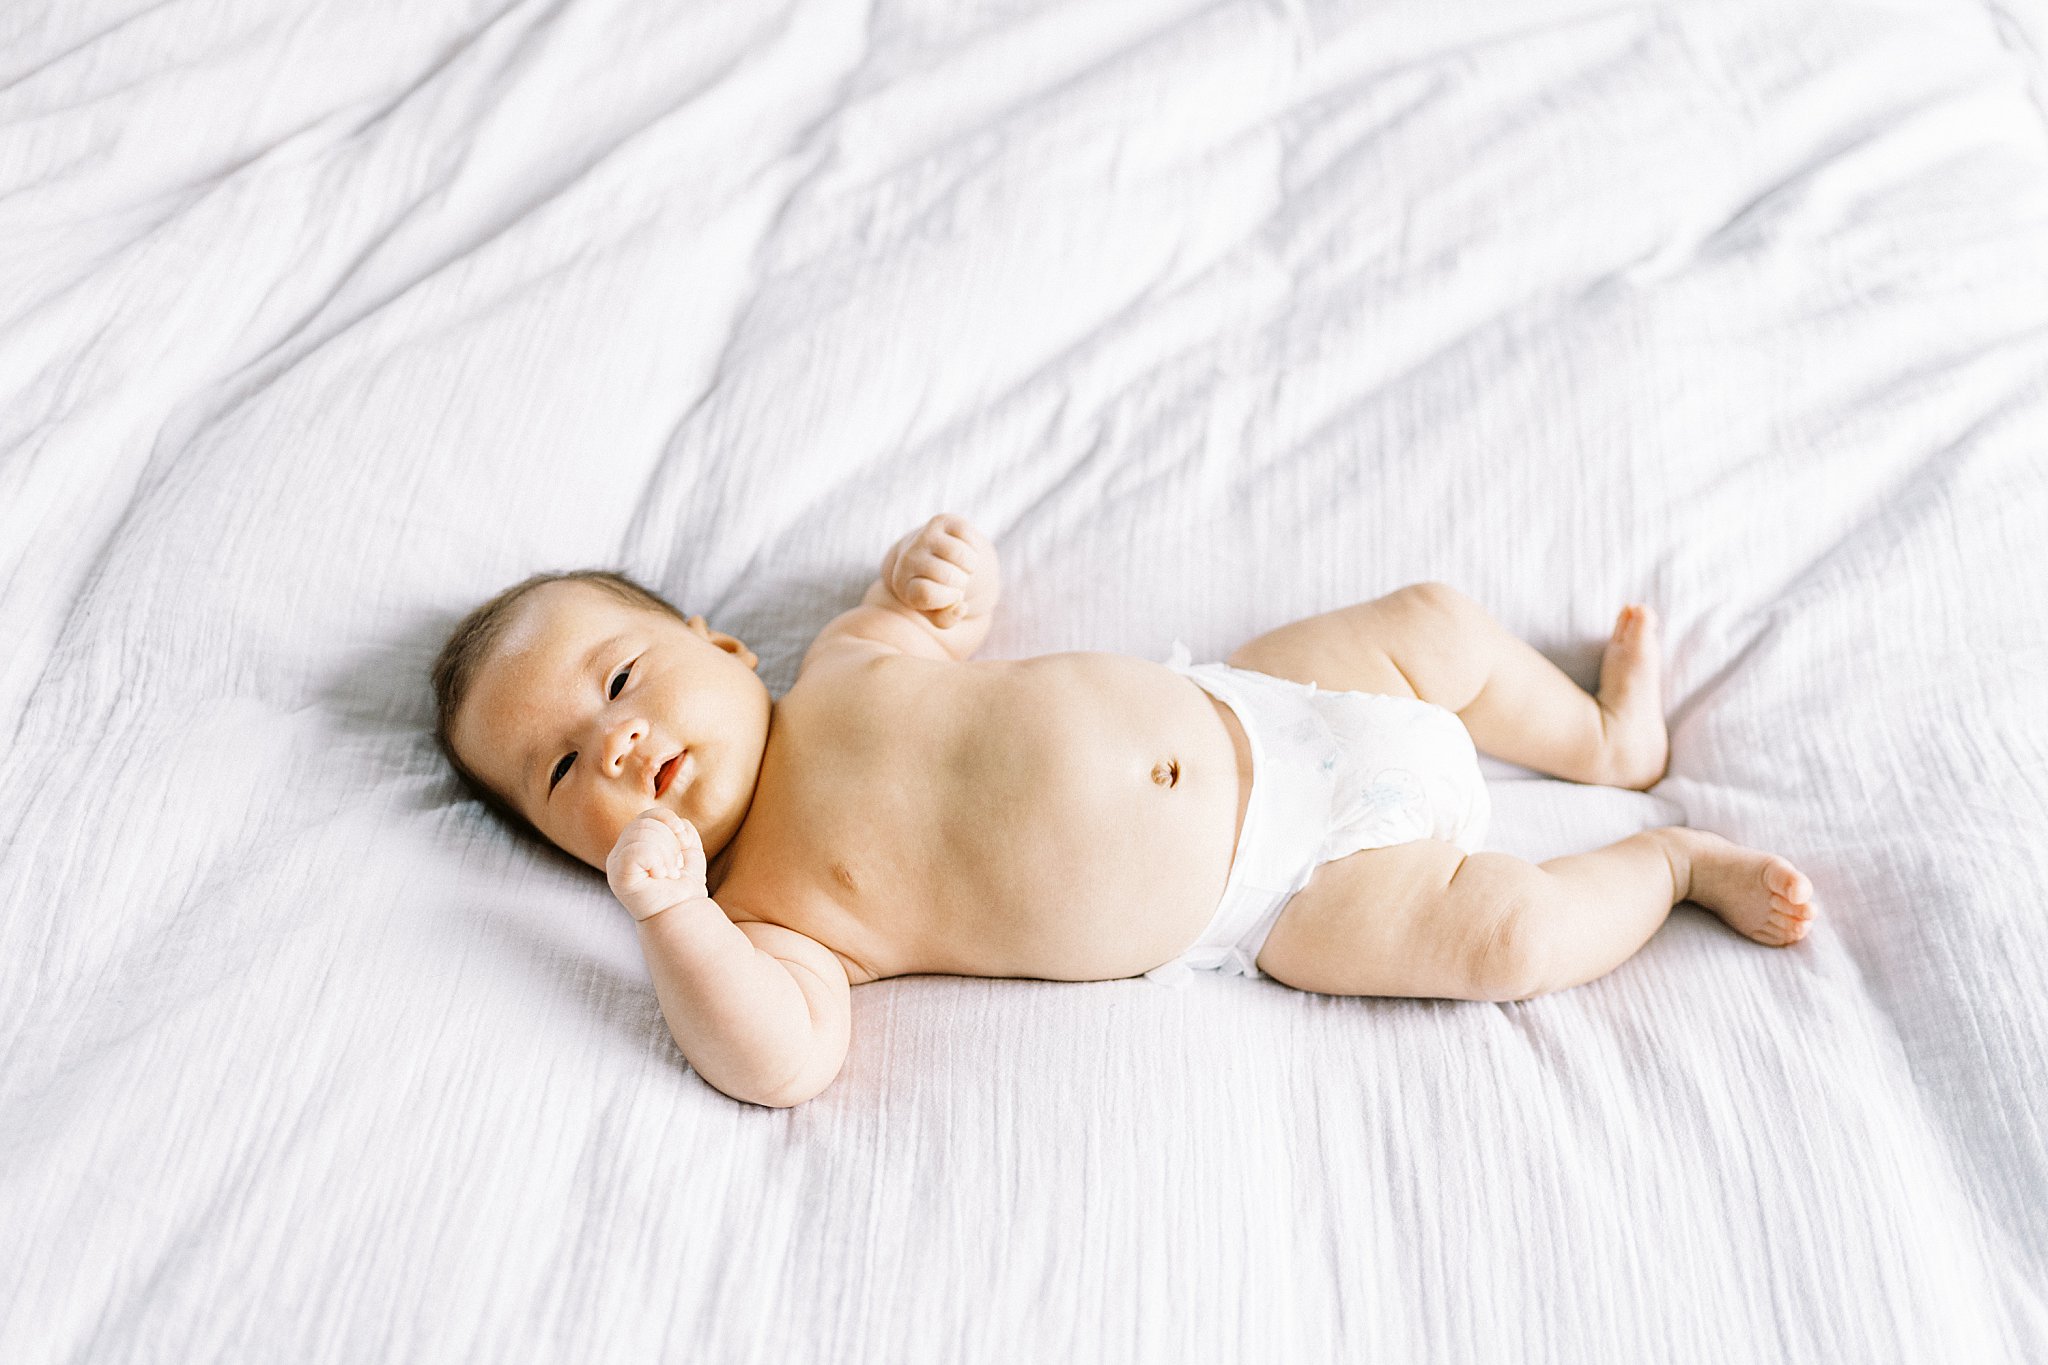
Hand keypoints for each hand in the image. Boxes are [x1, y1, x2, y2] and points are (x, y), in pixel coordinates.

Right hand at [606, 807, 709, 921]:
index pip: (647, 816)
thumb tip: (676, 825)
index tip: (684, 841)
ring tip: (669, 874)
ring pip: (641, 834)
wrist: (683, 913)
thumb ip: (681, 828)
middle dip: (670, 844)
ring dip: (666, 855)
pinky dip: (656, 861)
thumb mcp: (688, 849)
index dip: (668, 820)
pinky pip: (636, 851)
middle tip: (675, 868)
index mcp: (634, 843)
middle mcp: (620, 851)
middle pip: (645, 824)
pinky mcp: (618, 875)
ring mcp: (616, 863)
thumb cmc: (683, 884)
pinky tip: (659, 877)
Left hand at [883, 514, 998, 628]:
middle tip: (956, 582)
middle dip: (961, 583)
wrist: (930, 556)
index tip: (947, 597)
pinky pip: (967, 535)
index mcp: (902, 583)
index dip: (946, 599)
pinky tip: (964, 552)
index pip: (926, 593)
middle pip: (948, 575)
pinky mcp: (940, 521)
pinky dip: (972, 547)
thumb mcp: (937, 611)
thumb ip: (946, 620)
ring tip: (962, 569)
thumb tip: (961, 608)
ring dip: (969, 566)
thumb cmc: (936, 589)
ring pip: (960, 555)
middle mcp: (907, 557)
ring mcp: (923, 536)